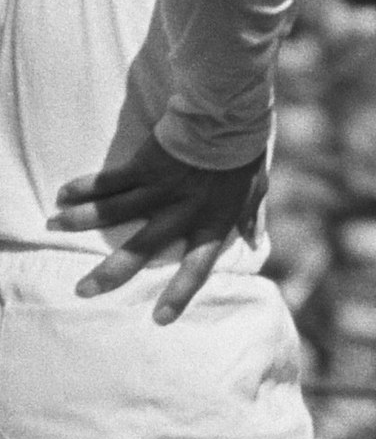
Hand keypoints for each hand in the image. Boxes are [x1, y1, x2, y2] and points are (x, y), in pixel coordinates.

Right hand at [52, 138, 265, 319]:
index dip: (179, 294)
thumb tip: (256, 239)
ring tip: (54, 230)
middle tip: (84, 290)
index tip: (159, 319)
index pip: (197, 267)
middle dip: (112, 271)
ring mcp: (161, 188)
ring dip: (81, 222)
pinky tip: (63, 196)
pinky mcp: (144, 165)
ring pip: (114, 211)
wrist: (228, 119)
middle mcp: (183, 211)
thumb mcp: (257, 190)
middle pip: (143, 247)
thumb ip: (252, 217)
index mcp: (212, 222)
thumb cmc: (243, 156)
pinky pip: (109, 180)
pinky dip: (85, 188)